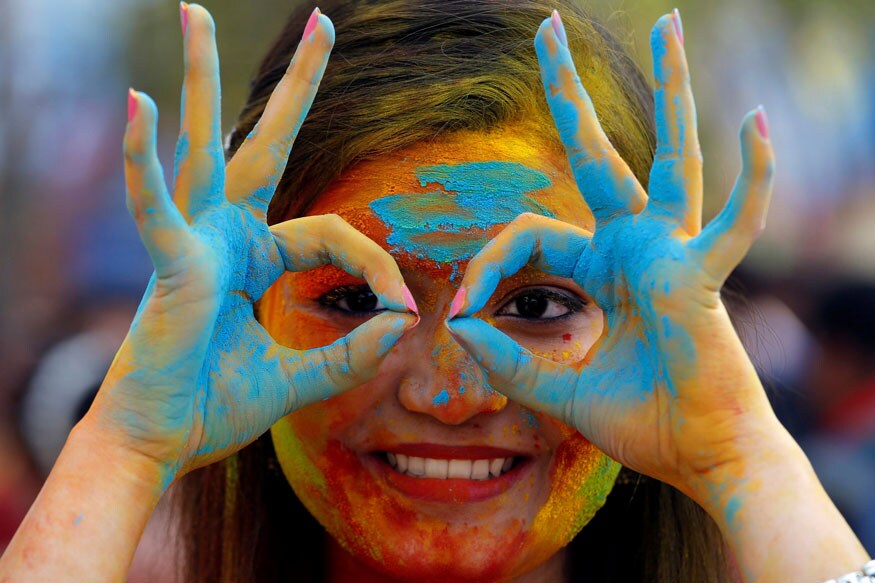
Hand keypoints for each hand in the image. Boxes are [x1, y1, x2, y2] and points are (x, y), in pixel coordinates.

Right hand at [87, 5, 414, 486]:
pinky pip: (157, 207)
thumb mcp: (300, 377)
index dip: (374, 264)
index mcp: (255, 258)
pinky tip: (138, 104)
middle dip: (296, 86)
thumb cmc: (216, 406)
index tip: (405, 304)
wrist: (161, 444)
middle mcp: (225, 235)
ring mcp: (194, 242)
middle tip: (320, 23)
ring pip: (205, 145)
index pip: (332, 234)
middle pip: (266, 145)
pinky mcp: (170, 264)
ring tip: (193, 11)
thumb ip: (350, 352)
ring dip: (202, 78)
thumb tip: (406, 325)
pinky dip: (142, 161)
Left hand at [446, 11, 774, 497]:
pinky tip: (753, 122)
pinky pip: (734, 221)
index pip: (530, 235)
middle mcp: (636, 244)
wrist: (701, 457)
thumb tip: (456, 327)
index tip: (458, 313)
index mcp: (601, 266)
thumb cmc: (642, 422)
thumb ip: (506, 360)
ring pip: (671, 156)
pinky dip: (753, 179)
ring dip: (672, 88)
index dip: (485, 266)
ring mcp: (673, 251)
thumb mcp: (556, 389)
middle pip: (597, 153)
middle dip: (569, 93)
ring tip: (666, 23)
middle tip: (549, 28)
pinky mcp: (701, 275)